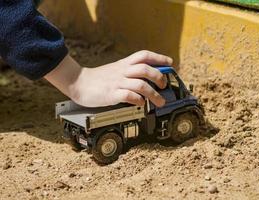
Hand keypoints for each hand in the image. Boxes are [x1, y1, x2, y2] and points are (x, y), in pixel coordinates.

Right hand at [45, 50, 172, 107]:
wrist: (78, 82)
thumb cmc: (98, 78)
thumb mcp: (115, 69)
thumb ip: (129, 71)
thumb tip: (147, 78)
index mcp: (124, 64)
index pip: (144, 55)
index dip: (159, 58)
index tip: (170, 63)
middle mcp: (122, 71)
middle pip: (146, 69)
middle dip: (159, 77)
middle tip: (164, 85)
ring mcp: (117, 82)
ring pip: (141, 84)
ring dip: (154, 94)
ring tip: (159, 101)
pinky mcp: (111, 94)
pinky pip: (129, 96)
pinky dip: (139, 100)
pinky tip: (141, 103)